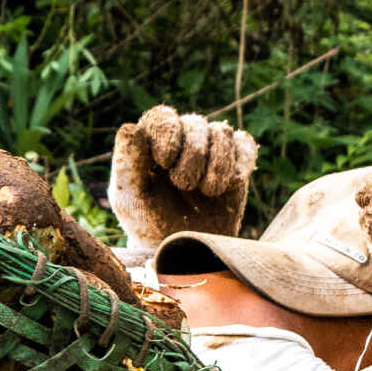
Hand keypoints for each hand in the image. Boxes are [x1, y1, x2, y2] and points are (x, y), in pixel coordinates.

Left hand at [108, 105, 258, 247]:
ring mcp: (211, 150)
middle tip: (185, 185)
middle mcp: (182, 141)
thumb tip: (130, 128)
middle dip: (192, 155)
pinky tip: (231, 184)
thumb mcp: (130, 199)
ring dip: (217, 163)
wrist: (184, 253)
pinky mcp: (236, 163)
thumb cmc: (149, 224)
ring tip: (208, 192)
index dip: (167, 133)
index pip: (162, 117)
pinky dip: (241, 161)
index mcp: (152, 143)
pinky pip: (245, 145)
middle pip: (194, 124)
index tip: (165, 162)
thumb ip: (126, 164)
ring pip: (221, 132)